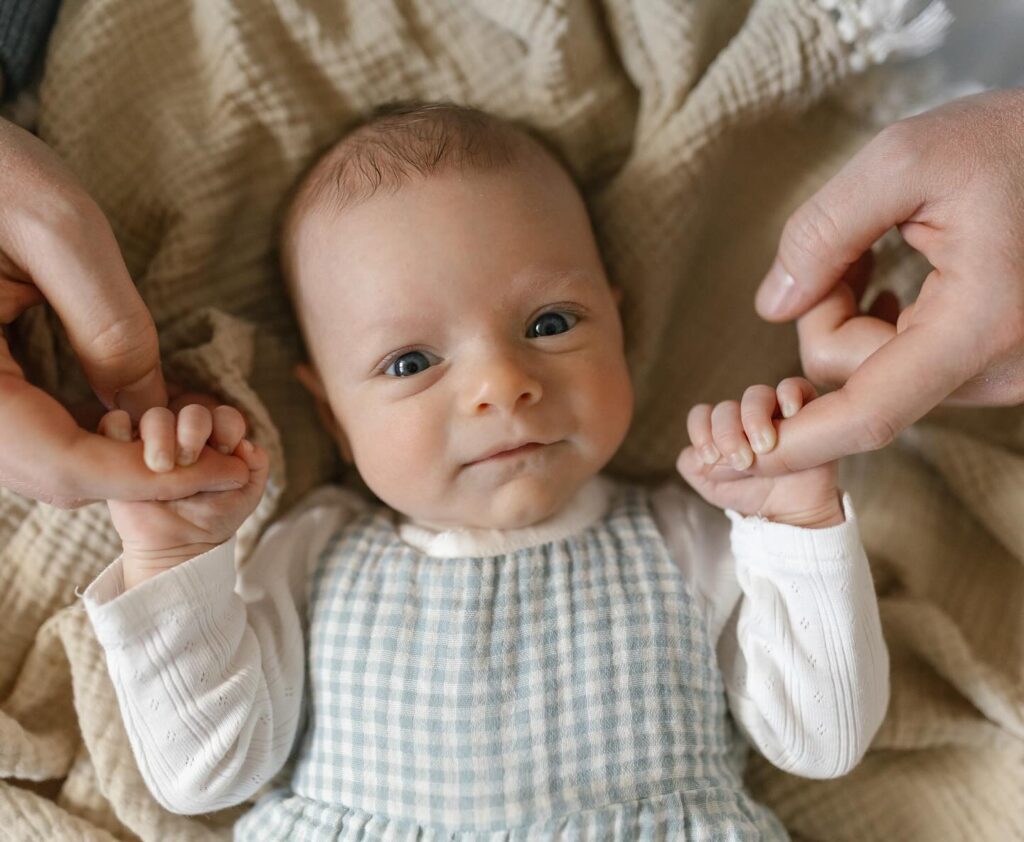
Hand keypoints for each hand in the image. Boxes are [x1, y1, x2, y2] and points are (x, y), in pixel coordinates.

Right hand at [0, 117, 247, 506]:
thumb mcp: (60, 234)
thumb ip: (111, 326)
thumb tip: (156, 413)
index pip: (60, 461)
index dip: (149, 476)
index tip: (226, 471)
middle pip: (52, 474)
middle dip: (142, 476)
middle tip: (224, 461)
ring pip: (46, 460)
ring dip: (123, 461)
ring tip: (198, 438)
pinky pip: (37, 430)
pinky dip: (96, 435)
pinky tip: (146, 417)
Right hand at [96, 402, 268, 588]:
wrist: (175, 548)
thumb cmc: (212, 520)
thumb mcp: (245, 496)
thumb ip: (256, 468)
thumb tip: (247, 444)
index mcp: (217, 440)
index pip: (225, 416)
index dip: (227, 426)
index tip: (227, 450)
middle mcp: (185, 435)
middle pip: (191, 411)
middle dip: (194, 428)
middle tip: (190, 458)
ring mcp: (152, 441)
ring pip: (155, 415)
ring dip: (161, 435)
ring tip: (163, 467)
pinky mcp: (120, 450)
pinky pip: (114, 423)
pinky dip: (119, 429)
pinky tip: (129, 454)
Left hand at [677, 377, 842, 527]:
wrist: (794, 512)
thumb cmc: (754, 496)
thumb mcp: (714, 488)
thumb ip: (694, 467)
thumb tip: (693, 450)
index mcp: (721, 430)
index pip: (702, 416)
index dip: (700, 432)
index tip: (709, 457)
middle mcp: (744, 417)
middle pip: (726, 408)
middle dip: (727, 435)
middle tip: (742, 461)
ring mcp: (773, 411)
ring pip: (756, 395)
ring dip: (754, 418)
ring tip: (764, 447)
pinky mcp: (803, 410)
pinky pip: (794, 387)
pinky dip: (789, 394)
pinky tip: (790, 413)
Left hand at [753, 88, 1023, 471]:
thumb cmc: (1010, 141)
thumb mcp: (905, 159)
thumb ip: (823, 231)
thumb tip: (771, 306)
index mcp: (980, 327)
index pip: (866, 416)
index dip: (792, 443)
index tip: (729, 463)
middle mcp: (997, 371)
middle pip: (853, 379)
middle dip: (823, 317)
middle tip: (845, 250)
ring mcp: (1000, 374)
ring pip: (874, 372)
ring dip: (851, 317)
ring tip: (874, 253)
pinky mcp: (992, 364)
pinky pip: (903, 364)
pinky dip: (878, 325)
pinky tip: (890, 277)